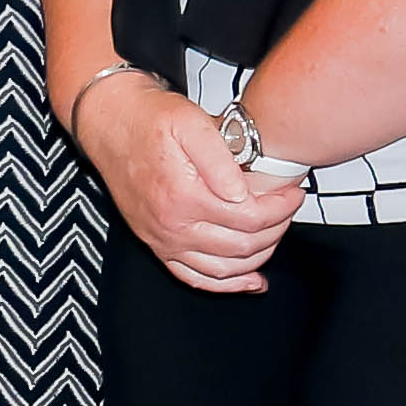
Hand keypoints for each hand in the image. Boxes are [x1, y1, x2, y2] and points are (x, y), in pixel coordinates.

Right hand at [71, 61, 292, 291]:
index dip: (281, 208)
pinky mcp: (157, 245)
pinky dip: (227, 285)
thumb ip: (219, 159)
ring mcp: (163, 240)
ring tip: (274, 230)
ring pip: (225, 268)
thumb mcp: (190, 122)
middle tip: (288, 207)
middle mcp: (171, 226)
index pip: (250, 217)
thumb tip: (242, 194)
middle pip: (243, 245)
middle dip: (277, 228)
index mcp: (183, 196)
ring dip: (259, 255)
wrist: (111, 124)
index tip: (293, 193)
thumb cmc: (150, 120)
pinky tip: (251, 280)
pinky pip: (194, 278)